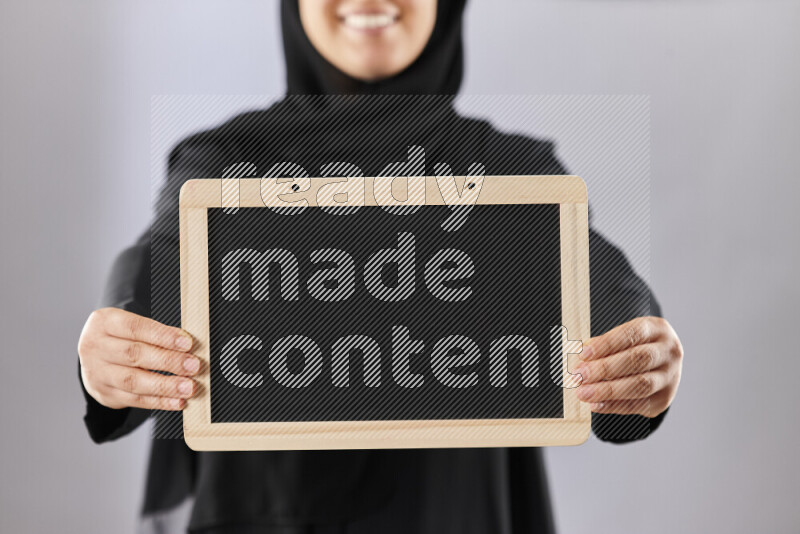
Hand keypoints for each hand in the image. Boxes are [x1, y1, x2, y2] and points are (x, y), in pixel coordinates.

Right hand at [78, 308, 199, 410]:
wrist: (94, 357)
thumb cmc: (123, 337)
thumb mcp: (131, 326)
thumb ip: (156, 333)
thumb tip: (189, 345)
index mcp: (104, 323)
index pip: (135, 328)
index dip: (163, 336)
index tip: (187, 343)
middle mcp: (95, 347)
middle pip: (134, 355)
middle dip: (168, 361)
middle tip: (193, 365)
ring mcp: (97, 373)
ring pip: (133, 381)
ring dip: (165, 385)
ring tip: (188, 387)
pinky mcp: (105, 394)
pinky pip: (135, 400)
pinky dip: (160, 401)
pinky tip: (177, 401)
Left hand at [575, 317, 682, 417]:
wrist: (659, 364)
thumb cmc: (633, 346)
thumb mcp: (623, 337)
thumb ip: (603, 345)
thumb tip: (581, 358)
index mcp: (657, 329)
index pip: (632, 334)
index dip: (607, 344)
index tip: (584, 354)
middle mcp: (668, 351)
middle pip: (637, 359)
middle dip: (605, 368)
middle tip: (580, 375)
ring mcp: (669, 376)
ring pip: (640, 385)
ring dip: (608, 390)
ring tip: (584, 392)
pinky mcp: (664, 398)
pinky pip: (638, 404)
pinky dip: (614, 405)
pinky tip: (596, 404)